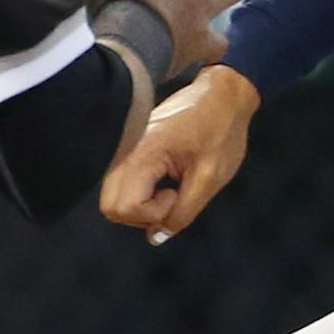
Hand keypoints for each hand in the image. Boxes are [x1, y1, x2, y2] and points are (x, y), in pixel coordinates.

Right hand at [100, 63, 258, 242]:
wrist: (221, 97)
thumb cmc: (220, 131)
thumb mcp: (209, 178)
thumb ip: (183, 213)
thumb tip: (156, 237)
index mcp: (141, 153)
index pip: (122, 207)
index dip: (152, 214)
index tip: (178, 194)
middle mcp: (124, 152)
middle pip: (111, 207)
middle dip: (144, 214)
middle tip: (174, 195)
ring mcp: (124, 152)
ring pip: (116, 199)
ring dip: (145, 205)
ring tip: (173, 185)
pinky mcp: (129, 153)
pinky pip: (125, 187)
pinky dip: (144, 193)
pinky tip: (167, 179)